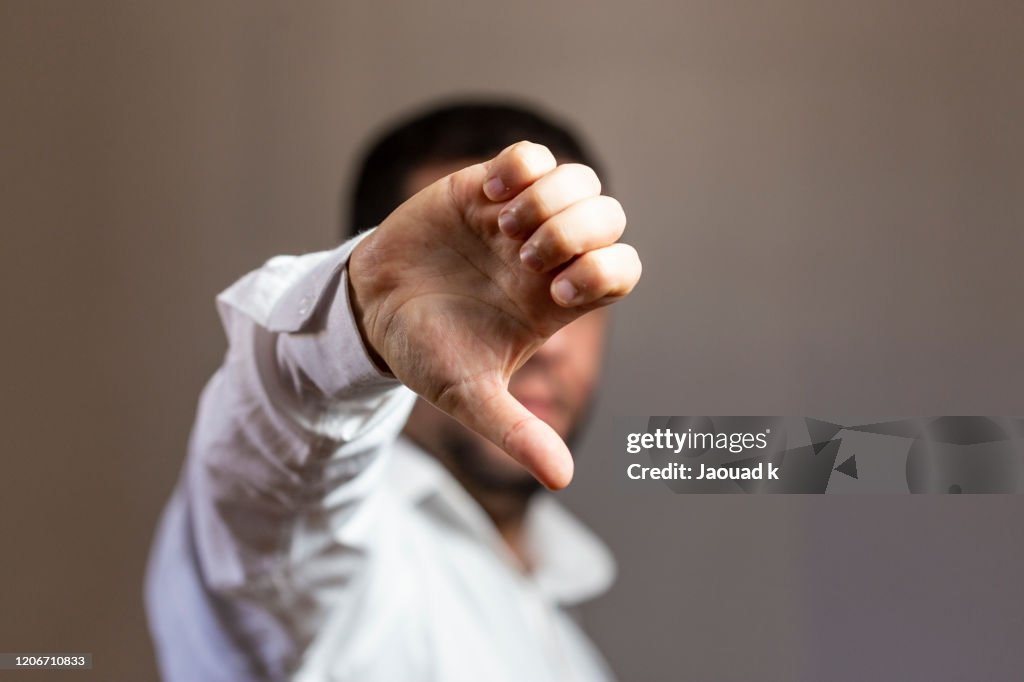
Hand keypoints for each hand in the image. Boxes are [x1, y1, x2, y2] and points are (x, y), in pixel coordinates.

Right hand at [348, 142, 640, 488]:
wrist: (372, 315)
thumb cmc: (426, 356)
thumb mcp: (470, 396)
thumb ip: (517, 432)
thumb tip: (563, 479)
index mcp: (557, 301)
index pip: (623, 269)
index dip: (604, 273)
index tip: (552, 296)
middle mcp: (549, 255)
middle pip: (611, 216)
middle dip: (576, 231)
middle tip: (523, 258)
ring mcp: (519, 217)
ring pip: (581, 180)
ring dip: (550, 199)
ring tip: (503, 226)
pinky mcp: (485, 186)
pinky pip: (533, 154)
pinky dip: (521, 168)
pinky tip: (486, 197)